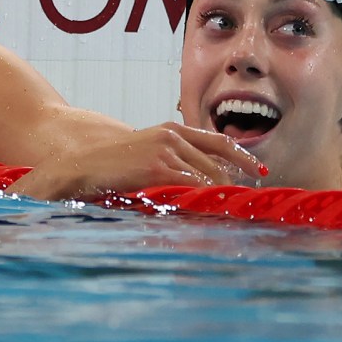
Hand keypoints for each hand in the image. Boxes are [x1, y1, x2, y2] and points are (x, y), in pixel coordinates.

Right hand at [8, 121, 264, 200]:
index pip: (218, 141)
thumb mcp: (146, 153)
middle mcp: (172, 135)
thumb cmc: (113, 165)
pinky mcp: (158, 168)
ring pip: (206, 176)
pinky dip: (202, 199)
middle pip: (217, 163)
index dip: (242, 156)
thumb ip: (172, 160)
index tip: (259, 170)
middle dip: (232, 185)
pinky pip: (191, 185)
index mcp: (172, 130)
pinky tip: (208, 210)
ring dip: (219, 196)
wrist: (83, 164)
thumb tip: (199, 179)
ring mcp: (165, 150)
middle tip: (244, 203)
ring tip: (229, 212)